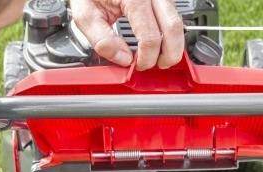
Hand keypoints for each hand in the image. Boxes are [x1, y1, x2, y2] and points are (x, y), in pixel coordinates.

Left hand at [69, 0, 184, 69]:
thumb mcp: (84, 14)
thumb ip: (101, 40)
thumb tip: (123, 59)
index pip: (150, 36)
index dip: (147, 58)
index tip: (139, 65)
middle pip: (173, 28)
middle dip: (169, 54)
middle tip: (158, 65)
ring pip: (177, 22)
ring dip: (172, 44)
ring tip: (159, 56)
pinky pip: (173, 15)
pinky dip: (168, 33)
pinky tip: (158, 41)